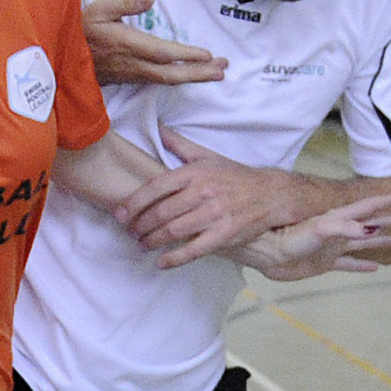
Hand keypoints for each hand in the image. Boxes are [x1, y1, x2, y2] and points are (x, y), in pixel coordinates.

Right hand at [82, 0, 228, 87]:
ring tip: (217, 73)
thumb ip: (127, 2)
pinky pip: (161, 81)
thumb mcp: (100, 8)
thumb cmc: (81, 30)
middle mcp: (133, 64)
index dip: (186, 55)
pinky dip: (180, 78)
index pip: (162, 53)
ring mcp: (133, 74)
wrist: (63, 60)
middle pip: (171, 74)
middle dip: (199, 73)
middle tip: (223, 69)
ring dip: (194, 77)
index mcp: (127, 45)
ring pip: (168, 80)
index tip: (207, 54)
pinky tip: (192, 75)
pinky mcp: (132, 79)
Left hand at [122, 129, 310, 264]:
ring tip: (142, 244)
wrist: (270, 194)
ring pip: (173, 230)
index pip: (155, 187)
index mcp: (195, 172)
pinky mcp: (225, 234)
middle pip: (161, 212)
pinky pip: (194, 249)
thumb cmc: (236, 176)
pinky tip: (161, 262)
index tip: (120, 214)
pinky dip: (174, 258)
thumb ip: (180, 145)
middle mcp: (203, 192)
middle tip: (130, 232)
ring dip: (152, 240)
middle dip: (140, 224)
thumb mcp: (207, 156)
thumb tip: (158, 129)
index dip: (134, 203)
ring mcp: (214, 214)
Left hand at [243, 193, 390, 280]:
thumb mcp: (318, 231)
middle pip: (374, 224)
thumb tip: (368, 229)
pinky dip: (361, 265)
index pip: (371, 207)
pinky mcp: (324, 263)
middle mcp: (340, 231)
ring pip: (365, 243)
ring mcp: (333, 247)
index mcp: (340, 219)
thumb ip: (342, 229)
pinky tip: (373, 267)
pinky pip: (348, 264)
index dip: (390, 203)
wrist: (267, 252)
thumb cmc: (289, 239)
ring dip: (383, 240)